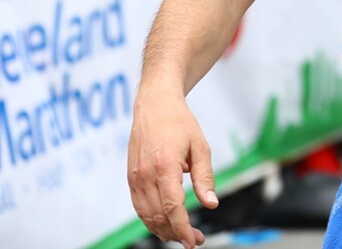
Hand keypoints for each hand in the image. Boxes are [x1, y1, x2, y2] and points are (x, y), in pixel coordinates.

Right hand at [127, 89, 217, 248]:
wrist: (154, 105)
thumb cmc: (180, 123)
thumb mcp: (201, 147)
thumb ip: (205, 177)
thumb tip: (211, 204)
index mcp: (165, 167)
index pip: (172, 207)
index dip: (183, 228)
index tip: (194, 241)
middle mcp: (145, 175)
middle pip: (158, 216)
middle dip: (176, 233)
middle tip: (195, 240)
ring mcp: (135, 178)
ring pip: (146, 215)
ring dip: (162, 230)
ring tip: (181, 236)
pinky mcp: (131, 178)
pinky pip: (139, 206)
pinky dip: (150, 220)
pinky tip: (164, 225)